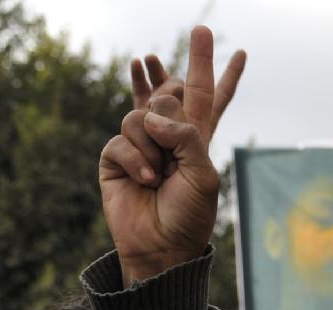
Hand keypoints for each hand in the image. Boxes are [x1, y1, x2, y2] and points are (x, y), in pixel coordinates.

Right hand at [100, 27, 228, 284]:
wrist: (162, 247)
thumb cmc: (190, 214)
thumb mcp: (203, 173)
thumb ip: (186, 135)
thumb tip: (151, 113)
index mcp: (198, 138)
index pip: (208, 96)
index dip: (214, 69)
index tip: (216, 38)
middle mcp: (170, 136)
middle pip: (169, 91)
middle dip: (164, 83)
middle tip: (164, 103)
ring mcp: (141, 144)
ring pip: (140, 114)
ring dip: (152, 144)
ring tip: (160, 174)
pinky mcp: (116, 157)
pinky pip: (121, 139)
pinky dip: (136, 160)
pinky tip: (146, 180)